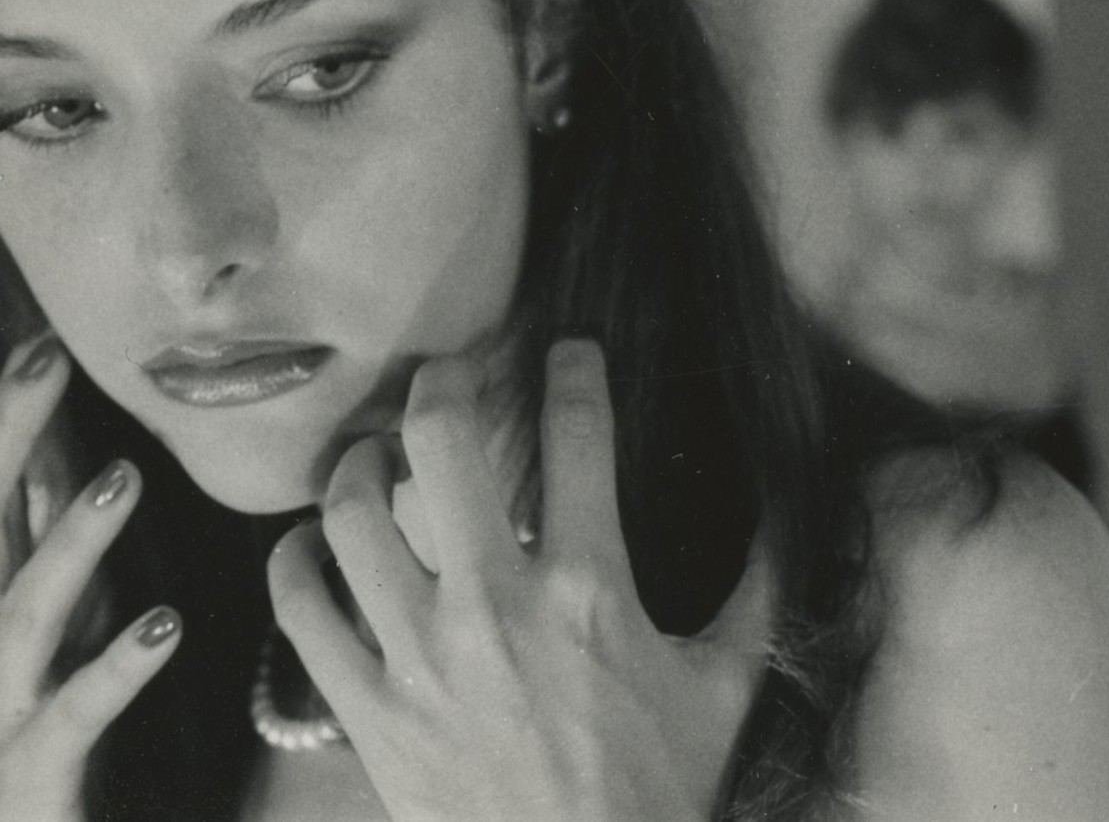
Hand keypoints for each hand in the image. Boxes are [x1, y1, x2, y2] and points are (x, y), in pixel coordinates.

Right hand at [0, 336, 181, 821]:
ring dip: (69, 543)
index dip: (8, 424)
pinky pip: (71, 716)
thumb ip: (52, 551)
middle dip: (7, 442)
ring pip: (21, 615)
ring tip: (123, 476)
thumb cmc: (38, 739)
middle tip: (46, 359)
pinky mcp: (30, 773)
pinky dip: (112, 669)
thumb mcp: (52, 630)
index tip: (42, 342)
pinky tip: (165, 626)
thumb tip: (80, 464)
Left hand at [269, 339, 769, 821]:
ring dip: (361, 463)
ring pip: (351, 513)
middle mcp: (493, 605)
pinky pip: (301, 607)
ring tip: (378, 454)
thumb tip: (791, 508)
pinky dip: (298, 558)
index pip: (578, 434)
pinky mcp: (366, 706)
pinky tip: (317, 542)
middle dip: (442, 381)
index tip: (572, 350)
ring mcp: (417, 655)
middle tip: (450, 371)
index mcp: (589, 588)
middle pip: (440, 442)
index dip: (576, 369)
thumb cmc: (655, 791)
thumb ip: (761, 587)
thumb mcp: (727, 685)